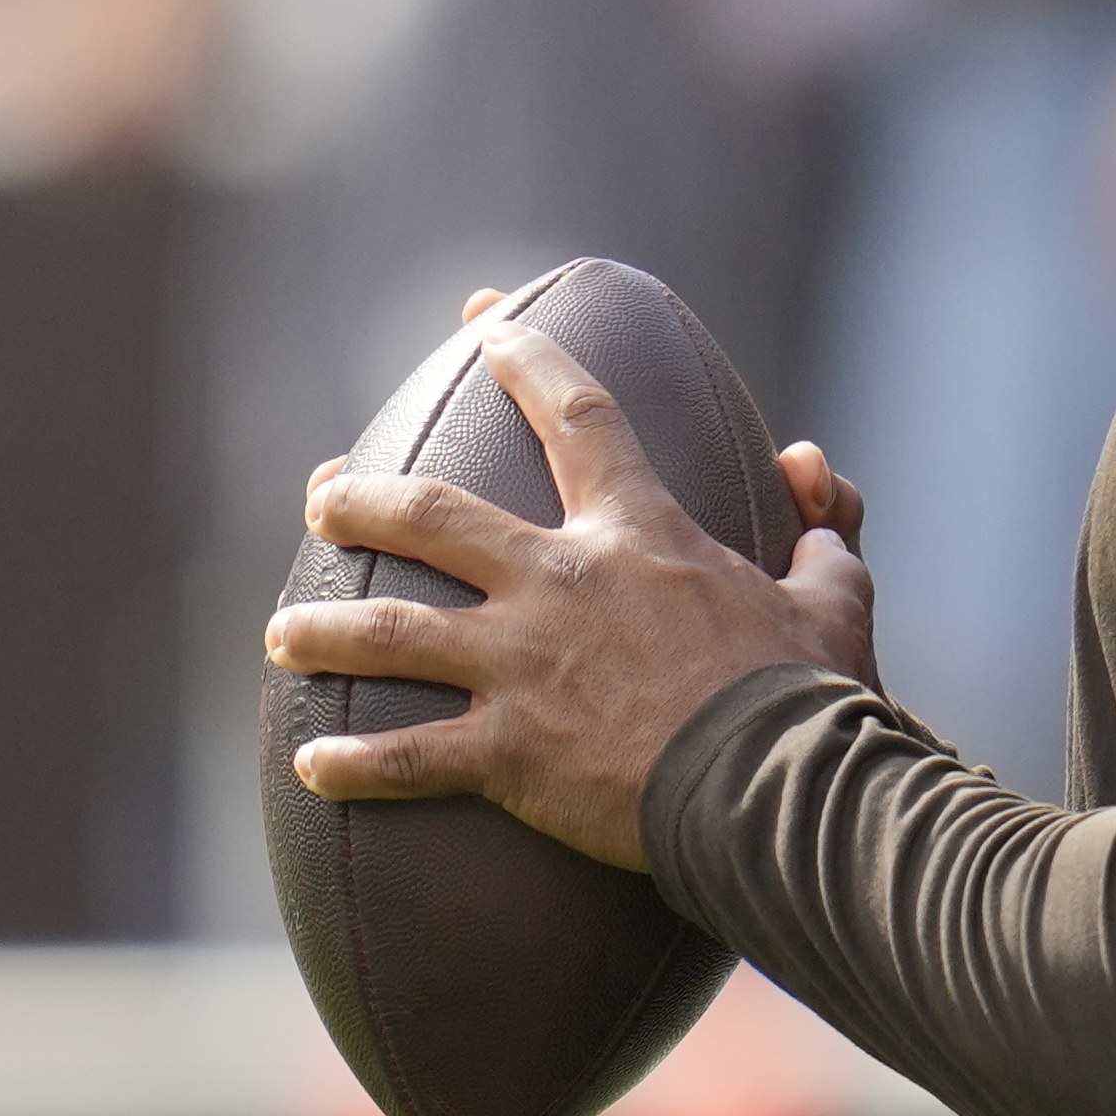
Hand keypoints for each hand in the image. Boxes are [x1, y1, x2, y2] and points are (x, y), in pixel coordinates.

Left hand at [266, 317, 876, 868]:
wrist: (775, 788)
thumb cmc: (809, 695)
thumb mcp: (834, 599)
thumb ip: (821, 533)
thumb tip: (817, 481)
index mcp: (639, 536)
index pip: (579, 418)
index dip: (532, 362)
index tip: (488, 327)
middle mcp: (560, 583)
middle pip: (432, 516)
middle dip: (364, 501)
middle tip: (324, 498)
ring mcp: (522, 668)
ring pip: (390, 634)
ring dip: (324, 631)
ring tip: (282, 633)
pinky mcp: (507, 752)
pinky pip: (409, 755)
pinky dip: (353, 764)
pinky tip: (310, 765)